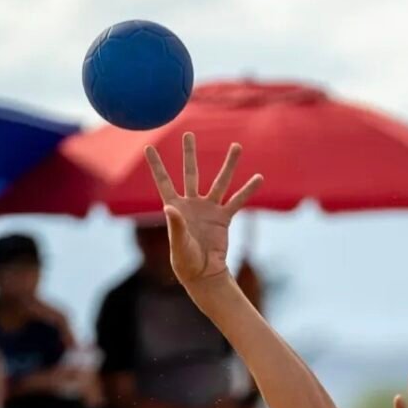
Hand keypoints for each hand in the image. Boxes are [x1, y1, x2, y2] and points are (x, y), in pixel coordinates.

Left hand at [145, 133, 262, 286]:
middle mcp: (191, 204)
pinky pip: (237, 201)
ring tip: (237, 146)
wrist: (204, 274)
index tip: (148, 146)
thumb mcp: (178, 244)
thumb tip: (169, 208)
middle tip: (189, 133)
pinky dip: (248, 190)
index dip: (156, 165)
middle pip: (191, 173)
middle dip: (189, 153)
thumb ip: (175, 226)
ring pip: (219, 182)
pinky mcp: (223, 218)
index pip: (164, 181)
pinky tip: (258, 178)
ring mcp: (209, 209)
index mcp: (175, 207)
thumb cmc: (186, 262)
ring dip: (229, 164)